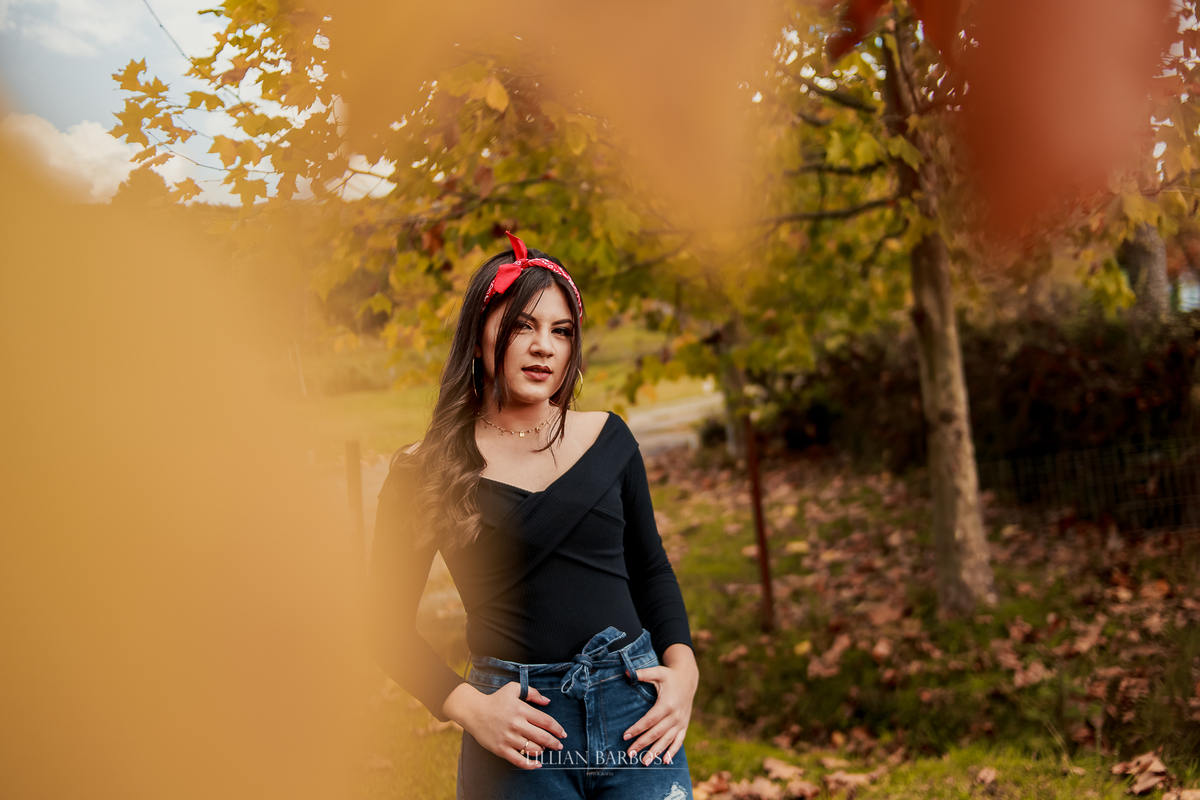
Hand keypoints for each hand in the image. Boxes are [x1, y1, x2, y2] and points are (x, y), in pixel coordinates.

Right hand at [442, 681, 566, 769]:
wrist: (474, 711)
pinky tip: (537, 764)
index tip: (563, 734)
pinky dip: (530, 764)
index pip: (546, 721)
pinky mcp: (501, 749)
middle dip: (554, 743)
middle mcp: (516, 724)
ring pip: (532, 748)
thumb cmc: (495, 700)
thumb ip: (532, 693)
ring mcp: (508, 738)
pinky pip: (519, 760)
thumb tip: (547, 701)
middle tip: (559, 746)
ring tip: (545, 749)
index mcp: (521, 710)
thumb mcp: (513, 689)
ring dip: (542, 750)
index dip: (558, 729)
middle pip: (542, 737)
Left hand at [622, 645, 698, 766]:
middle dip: (642, 744)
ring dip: (656, 752)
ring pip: (667, 740)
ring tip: (645, 762)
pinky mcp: (684, 726)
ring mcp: (680, 722)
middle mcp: (675, 716)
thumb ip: (643, 673)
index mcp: (667, 704)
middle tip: (630, 754)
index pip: (649, 720)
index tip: (625, 736)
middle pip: (656, 733)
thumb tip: (626, 673)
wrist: (688, 680)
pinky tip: (665, 761)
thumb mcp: (658, 671)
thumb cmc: (670, 676)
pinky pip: (679, 741)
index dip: (637, 729)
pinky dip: (673, 752)